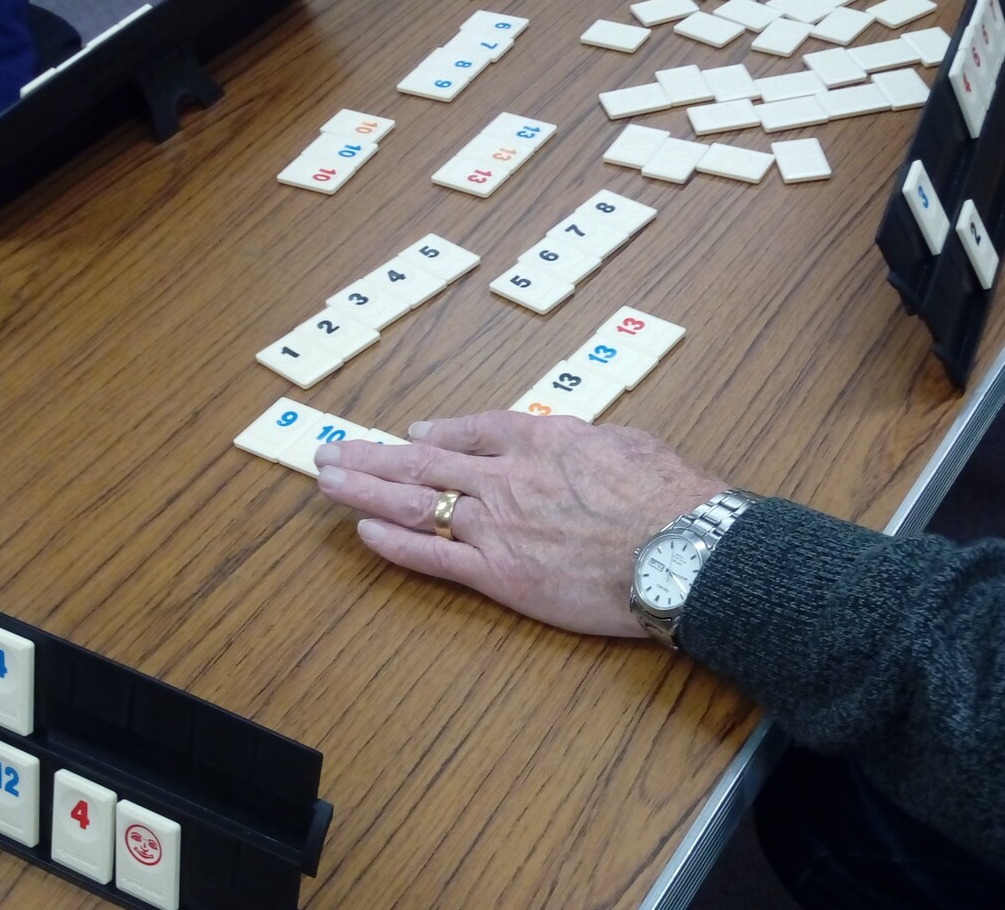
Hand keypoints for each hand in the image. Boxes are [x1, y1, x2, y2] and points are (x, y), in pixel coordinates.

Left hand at [315, 411, 726, 636]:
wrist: (678, 550)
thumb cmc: (666, 495)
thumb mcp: (625, 443)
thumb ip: (583, 440)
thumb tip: (570, 442)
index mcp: (538, 439)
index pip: (472, 431)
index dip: (437, 431)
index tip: (413, 432)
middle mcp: (504, 476)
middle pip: (424, 460)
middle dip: (374, 454)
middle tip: (331, 449)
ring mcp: (496, 524)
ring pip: (416, 502)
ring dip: (366, 490)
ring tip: (327, 480)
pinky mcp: (499, 573)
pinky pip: (434, 556)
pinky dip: (396, 544)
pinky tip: (364, 532)